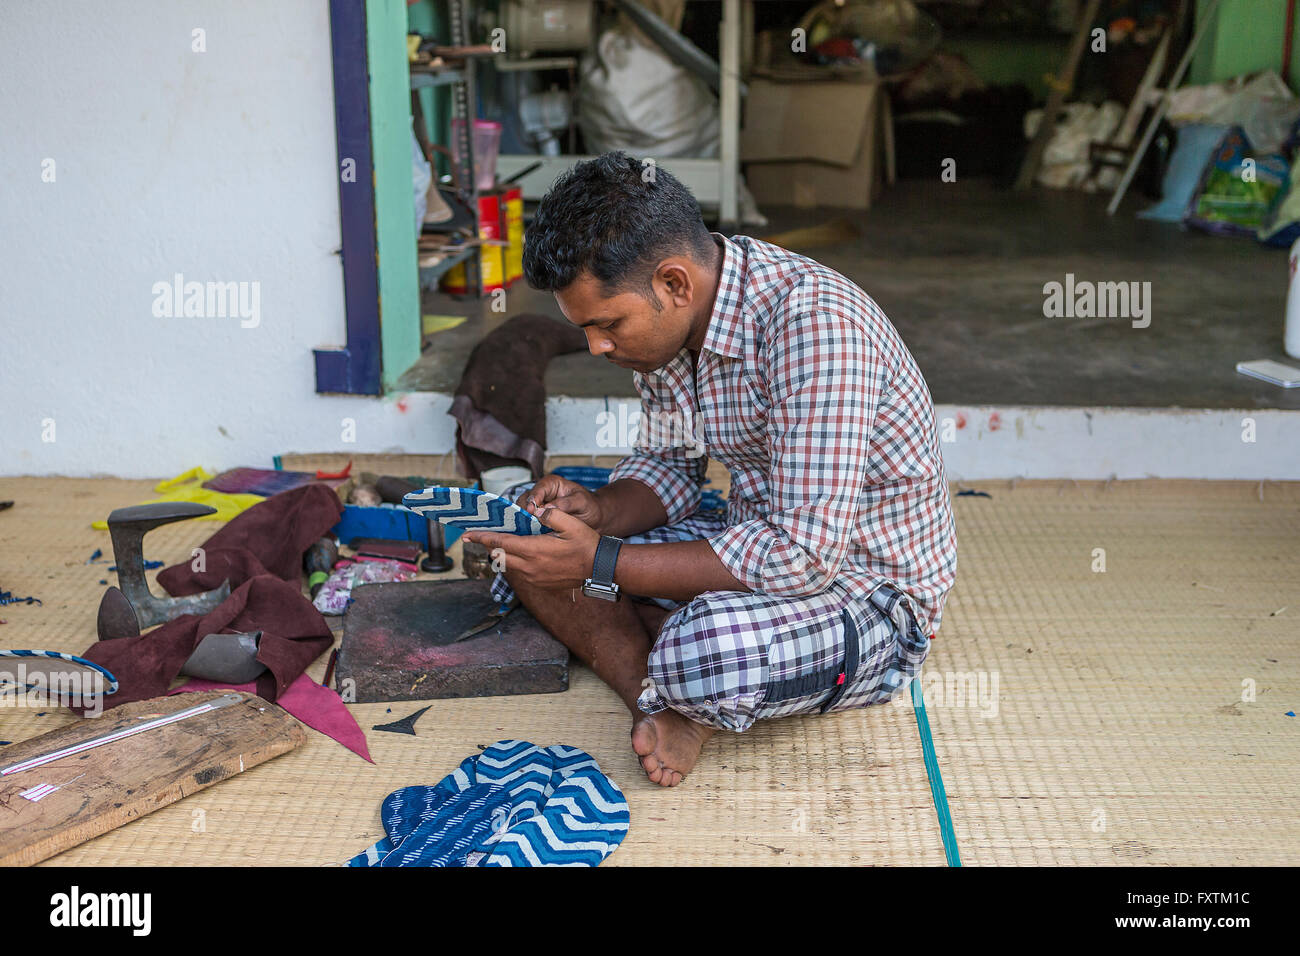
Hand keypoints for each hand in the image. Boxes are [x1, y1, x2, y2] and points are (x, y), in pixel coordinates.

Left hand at [461, 505, 599, 590]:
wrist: (599, 568)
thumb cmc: (586, 544)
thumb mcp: (571, 523)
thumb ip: (551, 514)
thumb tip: (534, 510)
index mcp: (534, 550)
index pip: (500, 543)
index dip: (481, 537)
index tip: (466, 534)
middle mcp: (530, 567)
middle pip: (499, 556)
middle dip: (489, 545)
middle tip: (481, 536)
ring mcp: (534, 578)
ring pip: (507, 565)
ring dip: (502, 554)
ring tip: (501, 543)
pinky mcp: (540, 584)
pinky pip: (519, 573)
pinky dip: (514, 562)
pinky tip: (520, 554)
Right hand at [518, 474, 604, 533]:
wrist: (594, 518)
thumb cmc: (589, 506)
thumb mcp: (581, 502)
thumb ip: (566, 503)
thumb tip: (548, 508)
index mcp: (551, 484)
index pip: (537, 489)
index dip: (533, 500)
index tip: (531, 510)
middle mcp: (542, 493)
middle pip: (525, 499)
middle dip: (525, 511)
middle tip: (529, 522)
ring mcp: (538, 505)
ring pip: (523, 511)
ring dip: (525, 520)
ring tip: (528, 529)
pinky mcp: (538, 517)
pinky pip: (527, 521)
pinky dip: (527, 527)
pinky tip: (530, 533)